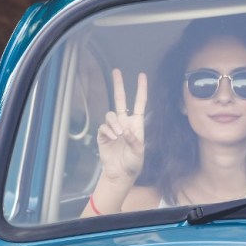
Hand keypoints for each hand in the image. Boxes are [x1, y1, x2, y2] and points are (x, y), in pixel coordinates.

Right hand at [96, 68, 147, 182]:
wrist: (120, 173)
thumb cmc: (133, 163)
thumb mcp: (139, 153)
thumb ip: (134, 141)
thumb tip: (125, 131)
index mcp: (136, 124)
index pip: (139, 103)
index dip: (141, 90)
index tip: (142, 76)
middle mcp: (124, 123)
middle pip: (120, 100)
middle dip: (118, 85)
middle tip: (116, 71)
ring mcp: (113, 128)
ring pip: (110, 115)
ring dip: (114, 123)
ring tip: (118, 134)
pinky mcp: (103, 135)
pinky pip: (103, 127)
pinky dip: (107, 131)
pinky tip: (112, 138)